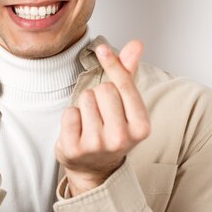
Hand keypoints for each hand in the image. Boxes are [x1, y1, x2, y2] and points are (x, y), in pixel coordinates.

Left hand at [55, 40, 149, 195]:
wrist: (95, 168)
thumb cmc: (112, 128)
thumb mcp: (125, 104)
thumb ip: (129, 72)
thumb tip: (136, 44)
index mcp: (141, 127)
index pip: (123, 84)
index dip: (112, 63)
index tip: (103, 49)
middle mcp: (121, 138)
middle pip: (103, 89)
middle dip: (99, 95)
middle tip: (102, 113)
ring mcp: (97, 145)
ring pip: (85, 98)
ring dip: (85, 106)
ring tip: (90, 122)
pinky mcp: (74, 149)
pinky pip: (69, 113)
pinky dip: (71, 117)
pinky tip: (78, 130)